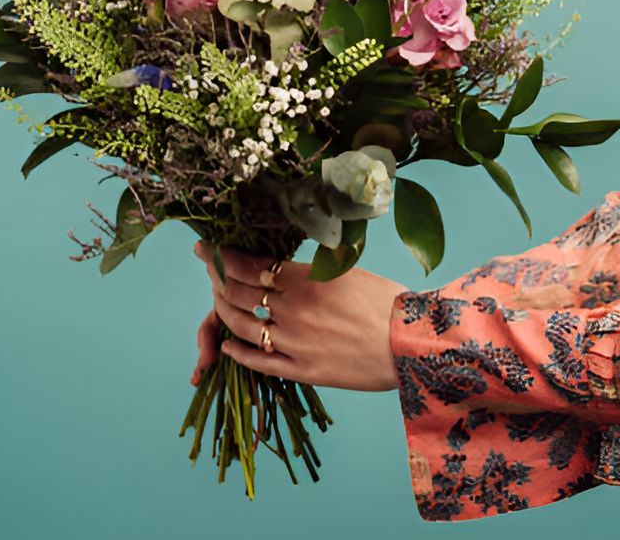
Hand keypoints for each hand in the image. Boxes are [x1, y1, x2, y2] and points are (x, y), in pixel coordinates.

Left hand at [190, 241, 406, 391]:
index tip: (206, 248)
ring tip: (217, 299)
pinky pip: (259, 362)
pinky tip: (228, 344)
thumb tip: (281, 262)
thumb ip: (310, 268)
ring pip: (242, 326)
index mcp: (306, 280)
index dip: (222, 256)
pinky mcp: (303, 371)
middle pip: (239, 293)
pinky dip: (238, 351)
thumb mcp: (347, 271)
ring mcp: (295, 344)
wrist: (413, 345)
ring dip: (223, 310)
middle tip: (211, 269)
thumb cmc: (388, 302)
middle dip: (217, 278)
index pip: (249, 265)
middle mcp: (294, 311)